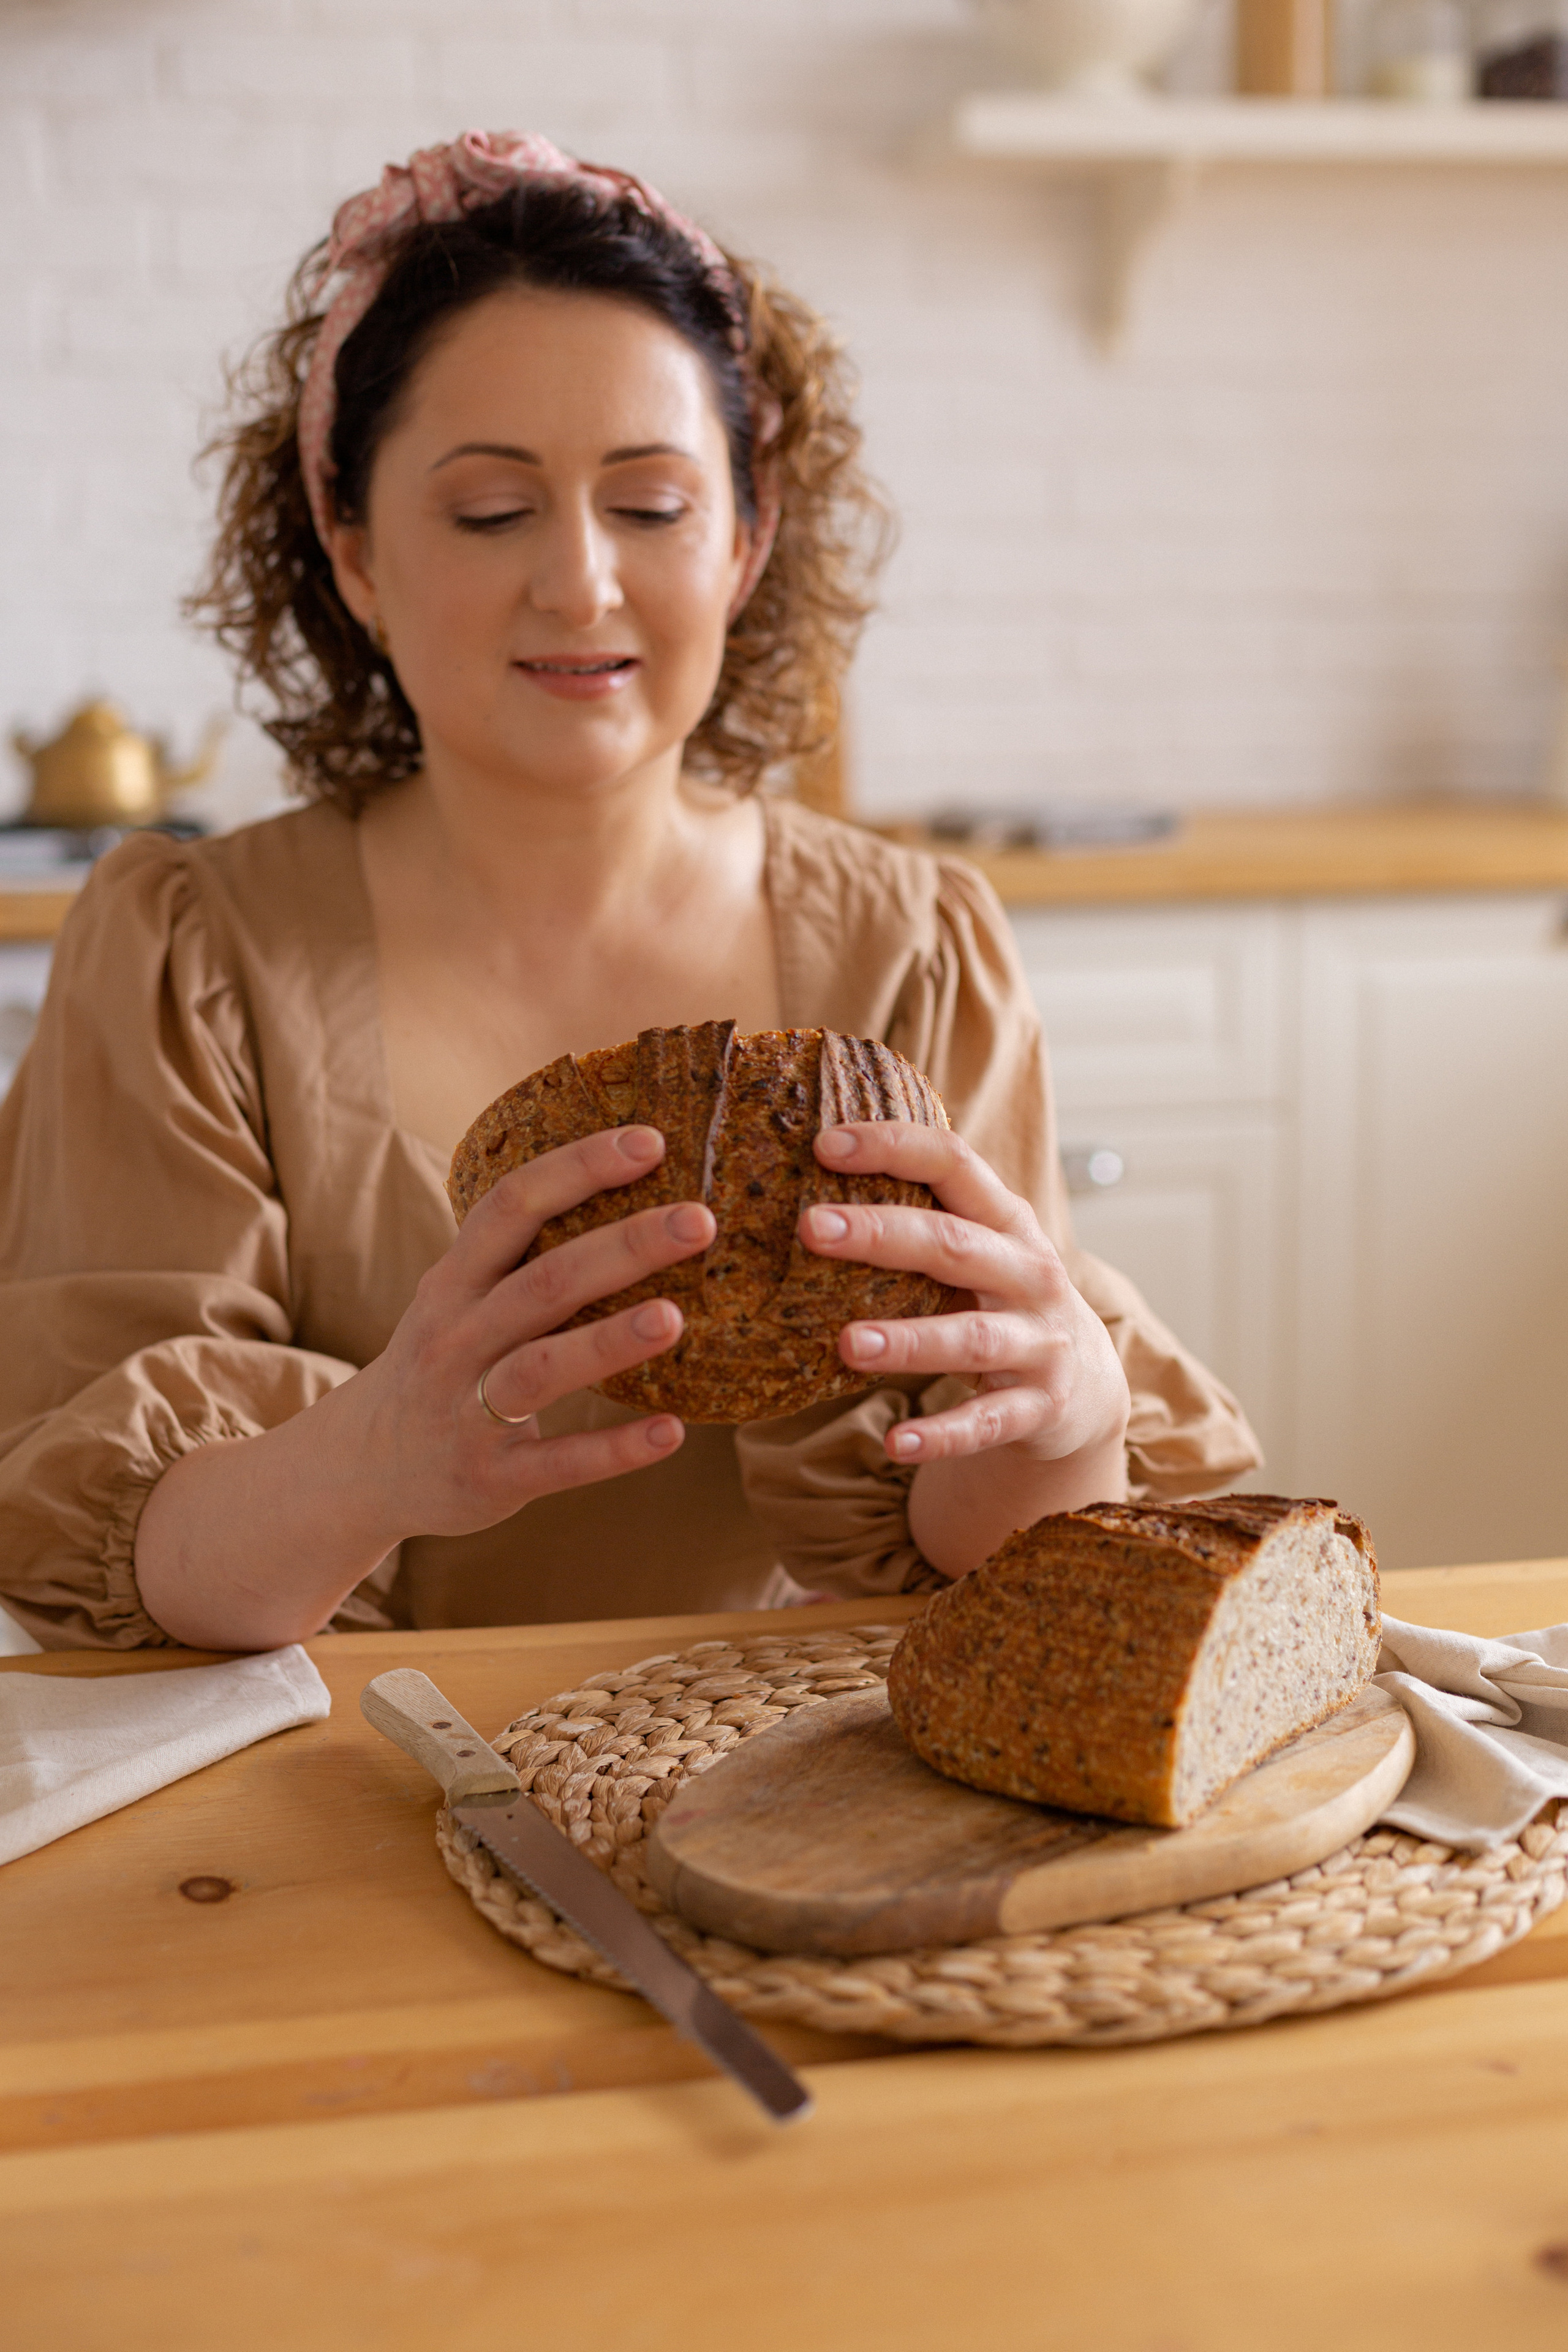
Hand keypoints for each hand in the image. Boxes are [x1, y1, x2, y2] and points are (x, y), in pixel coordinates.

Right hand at [354, 1123, 713, 1542]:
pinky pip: (558, 1461)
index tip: (650, 1141)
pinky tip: (671, 1432)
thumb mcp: (457, 1299)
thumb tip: (626, 1190)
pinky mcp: (492, 1476)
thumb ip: (521, 1257)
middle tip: (698, 1219)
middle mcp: (458, 1338)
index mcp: (454, 1282)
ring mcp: (469, 1410)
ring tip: (675, 1318)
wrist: (362, 1470)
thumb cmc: (440, 1363)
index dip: (578, 1168)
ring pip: (542, 1367)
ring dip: (609, 1341)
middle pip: (543, 1281)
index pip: (512, 1205)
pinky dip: (614, 1449)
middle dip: (623, 1246)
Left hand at [798, 1121, 1130, 1574]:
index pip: (954, 1163)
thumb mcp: (981, 1249)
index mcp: (1007, 1221)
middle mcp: (1029, 1273)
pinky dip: (942, 1435)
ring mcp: (1040, 1342)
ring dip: (907, 1342)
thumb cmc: (1005, 1299)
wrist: (1088, 1383)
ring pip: (970, 1338)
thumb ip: (922, 1217)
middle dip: (881, 1234)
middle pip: (953, 1246)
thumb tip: (808, 1188)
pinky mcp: (1040, 1406)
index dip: (894, 1147)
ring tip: (845, 1344)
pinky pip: (985, 1422)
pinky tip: (896, 1443)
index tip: (825, 1144)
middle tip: (811, 1227)